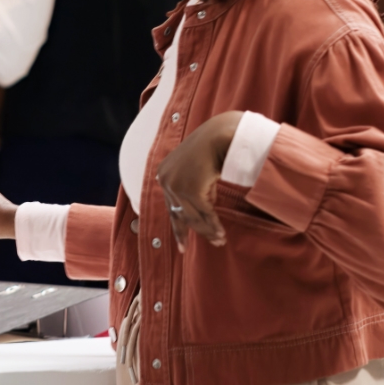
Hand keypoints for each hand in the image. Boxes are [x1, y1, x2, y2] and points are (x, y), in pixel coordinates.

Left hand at [155, 110, 242, 250]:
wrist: (220, 136)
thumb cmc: (211, 148)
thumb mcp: (195, 169)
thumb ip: (194, 188)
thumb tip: (202, 214)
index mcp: (163, 175)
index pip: (170, 206)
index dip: (177, 226)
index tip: (181, 243)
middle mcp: (166, 181)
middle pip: (179, 215)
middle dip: (189, 232)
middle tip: (190, 248)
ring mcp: (177, 186)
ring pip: (192, 217)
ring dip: (207, 230)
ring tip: (218, 240)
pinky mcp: (191, 190)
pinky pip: (205, 213)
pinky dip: (214, 224)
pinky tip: (220, 233)